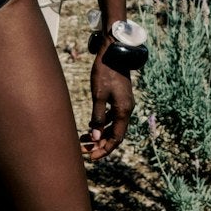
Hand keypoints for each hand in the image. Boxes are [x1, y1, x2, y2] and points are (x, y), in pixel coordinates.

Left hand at [80, 46, 133, 161]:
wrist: (114, 53)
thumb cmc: (105, 72)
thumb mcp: (99, 95)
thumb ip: (98, 117)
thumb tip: (96, 138)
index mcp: (123, 111)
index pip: (116, 138)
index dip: (105, 150)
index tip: (92, 157)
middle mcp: (126, 110)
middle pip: (115, 135)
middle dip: (100, 145)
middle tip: (84, 151)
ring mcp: (124, 104)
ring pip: (113, 127)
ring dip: (100, 135)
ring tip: (83, 140)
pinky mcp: (119, 99)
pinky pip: (112, 118)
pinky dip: (102, 125)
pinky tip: (90, 126)